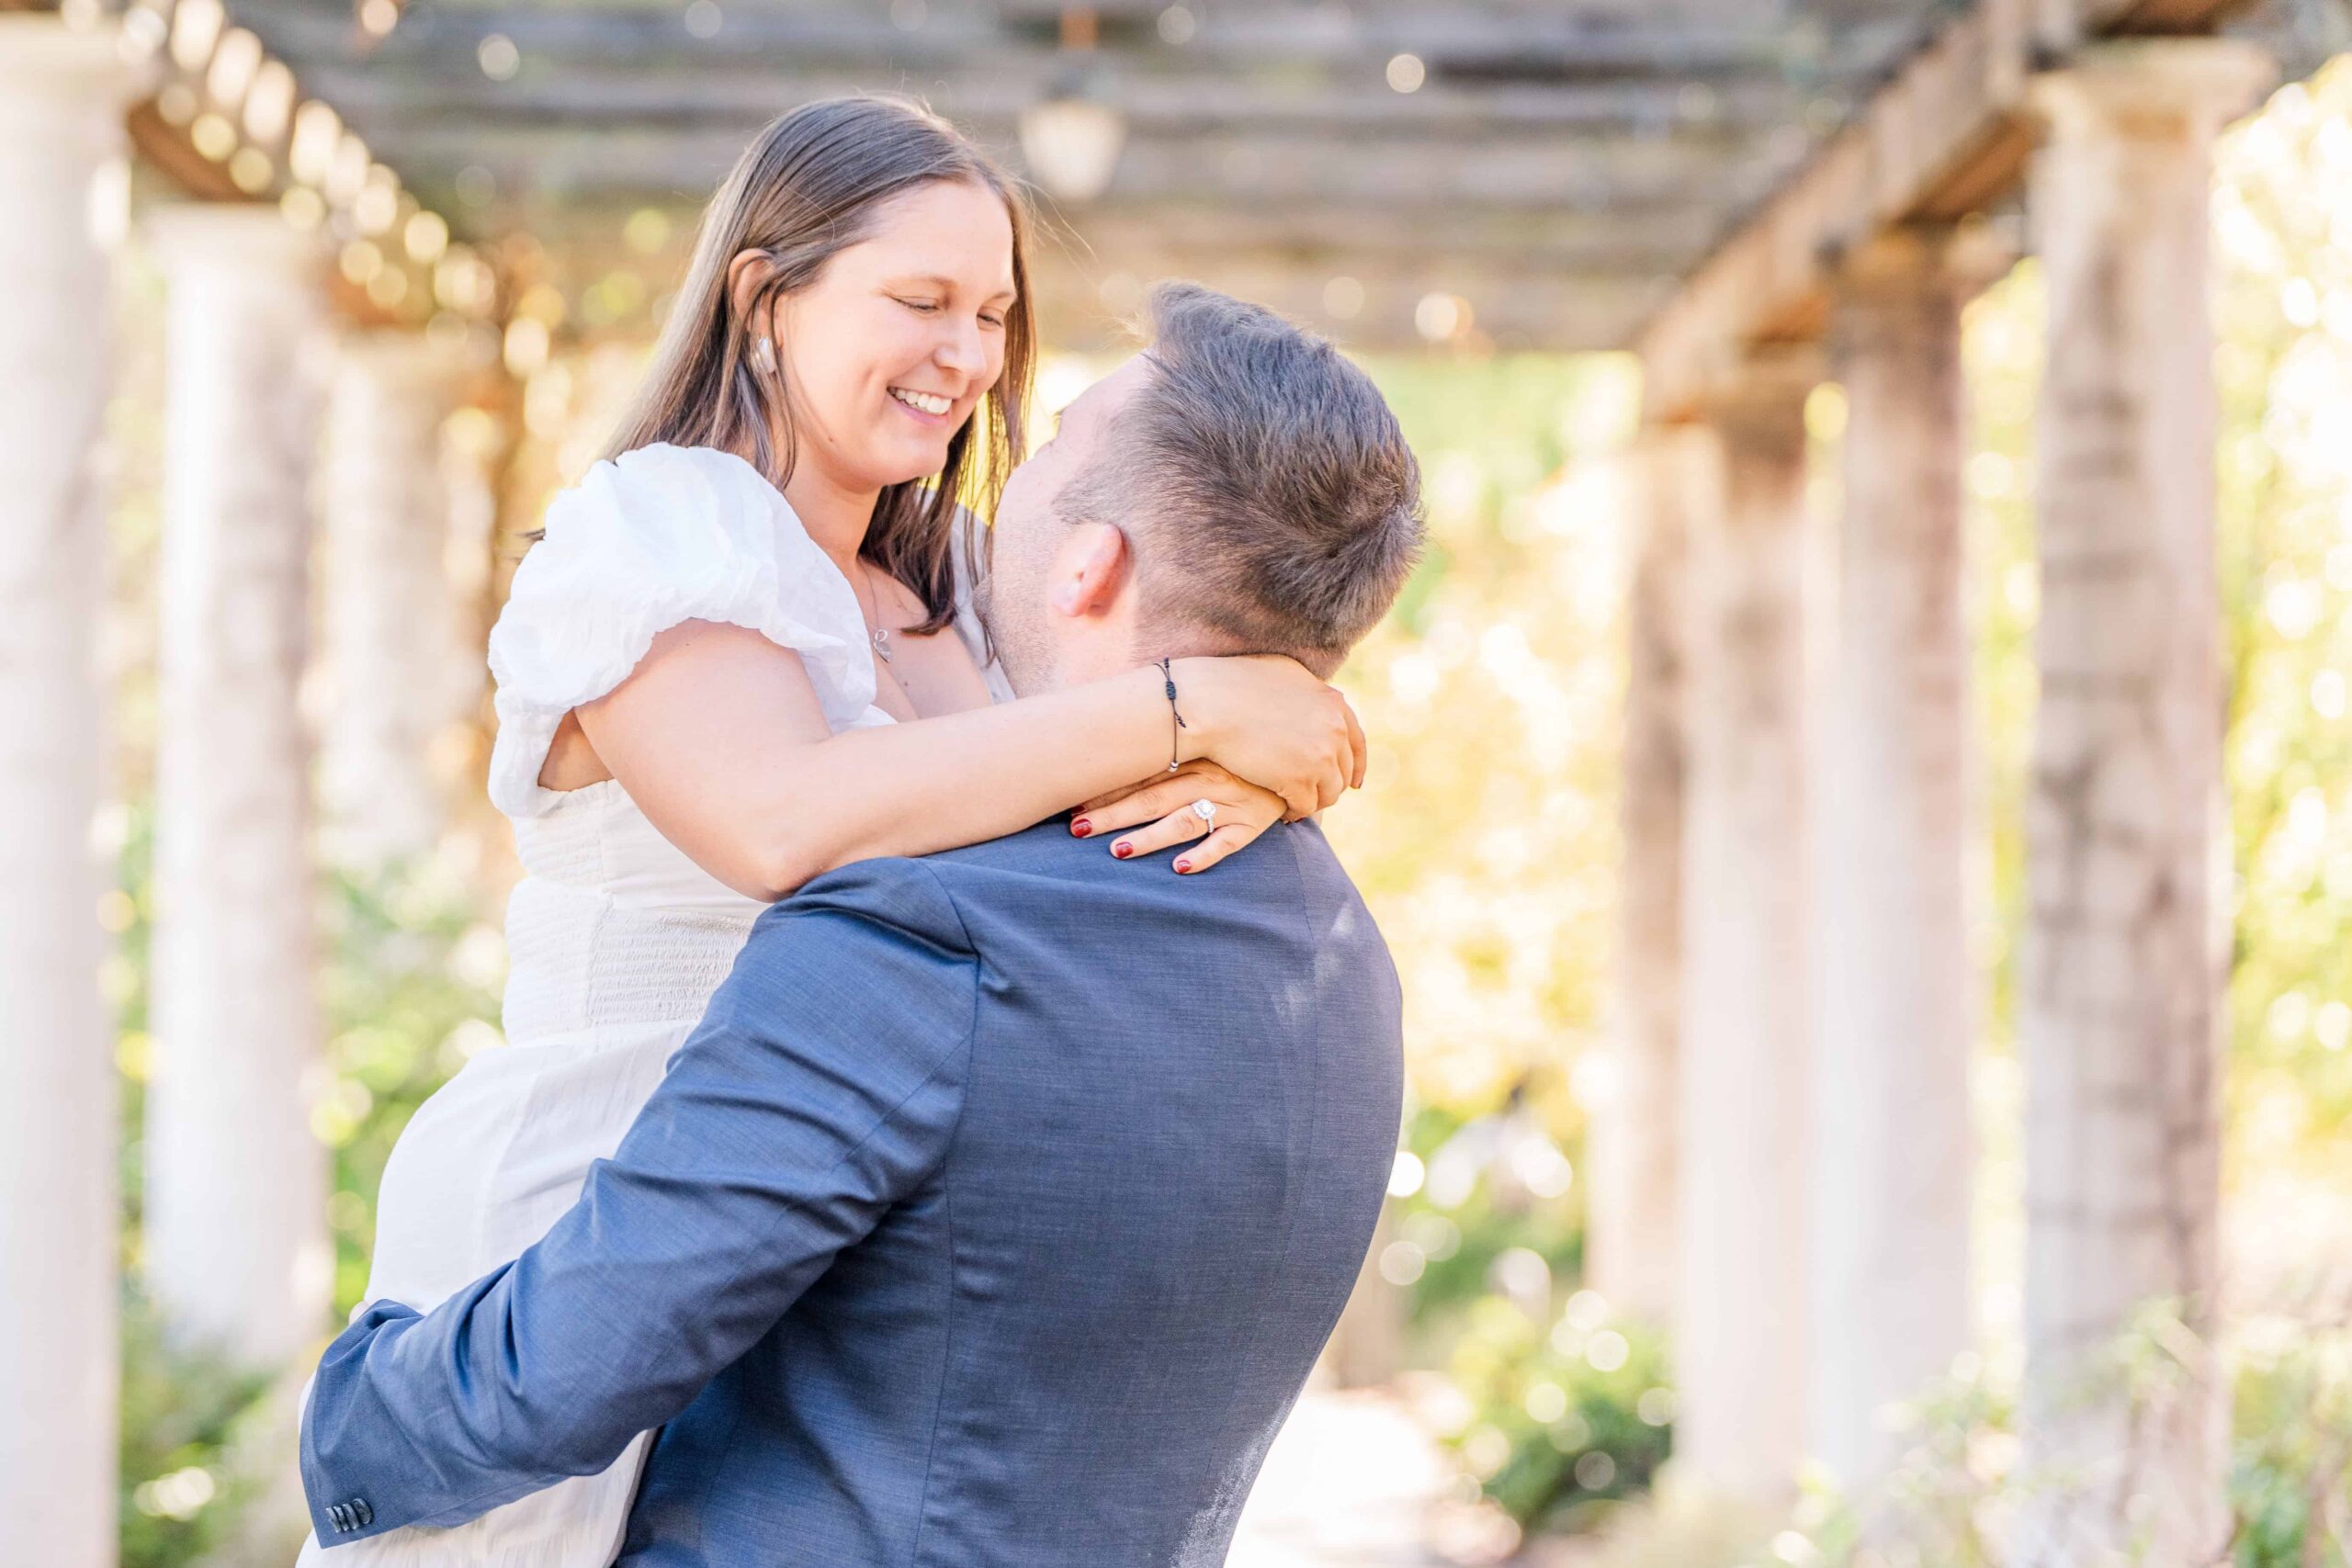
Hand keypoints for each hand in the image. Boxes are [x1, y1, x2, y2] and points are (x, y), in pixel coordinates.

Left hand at [1070, 761, 1286, 874]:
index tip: (1073, 801)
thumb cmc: (1240, 748)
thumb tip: (1113, 749)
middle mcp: (1208, 776)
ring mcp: (1231, 800)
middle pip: (1152, 798)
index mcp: (1192, 753)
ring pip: (1184, 820)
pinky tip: (1179, 868)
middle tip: (1078, 829)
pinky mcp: (1253, 822)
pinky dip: (1204, 854)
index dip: (1107, 788)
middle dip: (1113, 814)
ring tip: (1118, 851)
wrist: (1299, 752)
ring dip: (1150, 836)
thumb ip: (1167, 746)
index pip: (1142, 773)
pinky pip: (1227, 842)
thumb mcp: (1207, 738)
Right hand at [1167, 654, 1365, 819]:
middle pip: (1343, 769)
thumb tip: (1318, 699)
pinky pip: (1306, 806)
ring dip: (1312, 801)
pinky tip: (1283, 813)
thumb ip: (1308, 692)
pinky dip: (1296, 812)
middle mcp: (1334, 728)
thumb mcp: (1283, 675)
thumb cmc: (1232, 684)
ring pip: (1328, 793)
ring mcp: (1320, 755)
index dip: (1355, 764)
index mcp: (1332, 703)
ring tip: (1295, 806)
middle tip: (1314, 796)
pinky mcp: (1301, 780)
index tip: (1353, 781)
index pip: (1356, 740)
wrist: (1208, 703)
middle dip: (1330, 784)